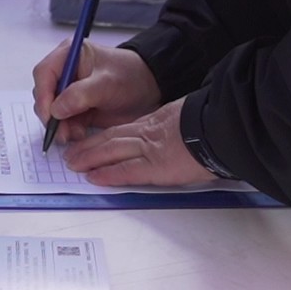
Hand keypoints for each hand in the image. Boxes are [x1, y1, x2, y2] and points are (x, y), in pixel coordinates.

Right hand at [31, 43, 161, 146]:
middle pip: (44, 94)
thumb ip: (80, 94)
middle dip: (51, 115)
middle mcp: (65, 71)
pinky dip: (67, 130)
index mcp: (69, 55)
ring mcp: (69, 90)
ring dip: (59, 125)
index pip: (44, 73)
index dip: (43, 95)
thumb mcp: (107, 84)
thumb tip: (55, 109)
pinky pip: (63, 121)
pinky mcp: (75, 107)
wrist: (149, 90)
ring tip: (75, 134)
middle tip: (61, 132)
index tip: (49, 116)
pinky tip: (79, 134)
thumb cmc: (130, 77)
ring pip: (51, 110)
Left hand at [62, 98, 214, 187]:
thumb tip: (175, 131)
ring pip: (111, 152)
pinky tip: (93, 176)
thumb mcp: (188, 114)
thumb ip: (175, 122)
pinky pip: (126, 171)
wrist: (218, 128)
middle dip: (89, 146)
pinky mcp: (155, 168)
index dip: (104, 135)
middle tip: (72, 153)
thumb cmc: (210, 121)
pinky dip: (108, 174)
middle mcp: (148, 134)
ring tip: (74, 164)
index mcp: (157, 121)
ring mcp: (149, 150)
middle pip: (111, 138)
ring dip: (90, 158)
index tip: (91, 140)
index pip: (124, 129)